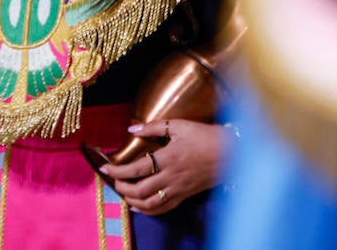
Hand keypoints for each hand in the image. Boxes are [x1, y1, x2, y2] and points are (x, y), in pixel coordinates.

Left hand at [99, 119, 225, 214]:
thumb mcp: (179, 126)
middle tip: (112, 180)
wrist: (231, 153)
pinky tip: (138, 206)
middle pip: (138, 190)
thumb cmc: (205, 136)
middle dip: (121, 187)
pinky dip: (147, 210)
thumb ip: (153, 127)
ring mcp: (178, 189)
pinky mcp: (185, 196)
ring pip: (149, 203)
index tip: (104, 168)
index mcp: (167, 158)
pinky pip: (163, 208)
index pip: (135, 169)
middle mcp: (170, 177)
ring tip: (122, 192)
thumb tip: (131, 129)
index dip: (117, 171)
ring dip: (131, 200)